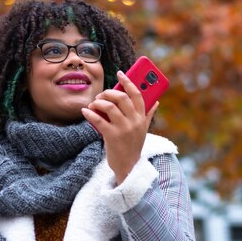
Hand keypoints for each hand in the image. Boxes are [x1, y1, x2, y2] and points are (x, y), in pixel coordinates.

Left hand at [82, 70, 157, 184]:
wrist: (129, 167)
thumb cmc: (133, 146)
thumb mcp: (143, 130)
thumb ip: (148, 114)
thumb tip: (156, 101)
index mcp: (142, 117)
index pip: (137, 94)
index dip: (128, 81)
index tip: (120, 73)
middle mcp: (135, 121)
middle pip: (122, 97)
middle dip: (108, 93)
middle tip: (101, 95)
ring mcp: (124, 129)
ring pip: (109, 107)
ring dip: (98, 102)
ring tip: (93, 104)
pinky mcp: (113, 137)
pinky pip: (99, 120)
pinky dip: (90, 114)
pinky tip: (85, 111)